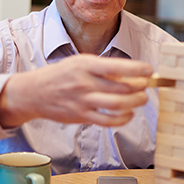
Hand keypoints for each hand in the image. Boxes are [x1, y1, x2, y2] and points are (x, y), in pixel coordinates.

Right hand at [0, 54, 152, 127]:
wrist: (33, 93)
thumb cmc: (60, 75)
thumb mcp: (79, 63)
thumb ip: (103, 69)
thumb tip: (130, 74)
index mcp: (85, 65)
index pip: (116, 66)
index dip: (137, 68)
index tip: (149, 70)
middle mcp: (84, 83)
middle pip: (122, 87)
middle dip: (140, 87)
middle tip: (147, 85)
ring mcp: (83, 101)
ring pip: (118, 104)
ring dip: (135, 102)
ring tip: (141, 99)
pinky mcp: (82, 116)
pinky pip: (108, 121)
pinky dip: (123, 118)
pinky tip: (128, 113)